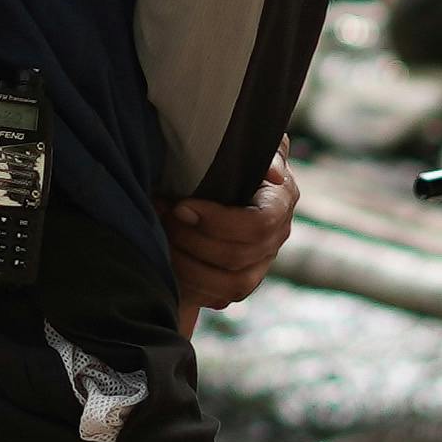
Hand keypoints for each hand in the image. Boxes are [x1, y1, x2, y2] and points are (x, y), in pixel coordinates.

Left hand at [166, 158, 299, 321]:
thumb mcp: (238, 143)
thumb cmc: (222, 159)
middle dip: (191, 239)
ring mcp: (261, 264)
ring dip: (188, 265)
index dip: (217, 221)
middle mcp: (276, 236)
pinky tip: (168, 263)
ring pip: (230, 284)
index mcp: (279, 200)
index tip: (181, 206)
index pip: (258, 224)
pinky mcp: (240, 284)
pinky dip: (190, 285)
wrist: (208, 182)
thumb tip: (272, 171)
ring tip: (161, 240)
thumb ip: (258, 147)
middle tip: (162, 217)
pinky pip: (219, 298)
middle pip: (237, 255)